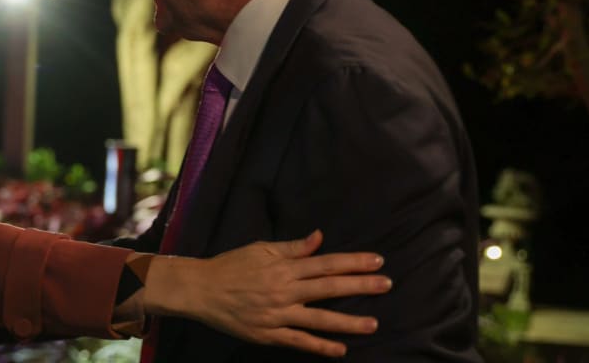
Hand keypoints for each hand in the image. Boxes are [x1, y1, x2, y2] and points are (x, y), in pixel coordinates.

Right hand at [146, 230, 390, 357]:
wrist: (201, 289)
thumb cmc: (231, 265)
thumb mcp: (260, 249)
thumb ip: (292, 247)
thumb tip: (320, 237)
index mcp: (283, 266)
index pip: (326, 263)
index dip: (353, 262)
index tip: (377, 261)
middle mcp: (284, 290)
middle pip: (329, 287)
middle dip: (360, 286)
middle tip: (387, 284)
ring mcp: (277, 314)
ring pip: (319, 319)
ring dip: (348, 322)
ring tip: (373, 324)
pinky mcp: (268, 334)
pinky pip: (299, 341)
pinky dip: (320, 346)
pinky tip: (341, 350)